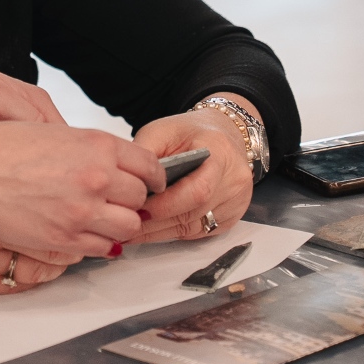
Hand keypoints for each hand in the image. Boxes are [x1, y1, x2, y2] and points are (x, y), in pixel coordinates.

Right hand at [0, 121, 164, 257]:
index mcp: (97, 146)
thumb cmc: (2, 145)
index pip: (148, 165)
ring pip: (128, 227)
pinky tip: (89, 233)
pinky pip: (101, 248)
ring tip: (107, 219)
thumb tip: (110, 165)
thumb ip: (89, 149)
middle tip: (124, 202)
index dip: (152, 177)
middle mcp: (97, 177)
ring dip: (121, 224)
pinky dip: (100, 243)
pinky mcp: (65, 238)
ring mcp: (83, 211)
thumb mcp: (56, 131)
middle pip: (141, 198)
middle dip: (135, 201)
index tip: (149, 182)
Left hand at [125, 106, 253, 245]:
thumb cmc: (192, 132)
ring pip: (194, 228)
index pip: (198, 190)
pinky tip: (150, 231)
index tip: (138, 208)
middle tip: (128, 223)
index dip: (167, 204)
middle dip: (158, 221)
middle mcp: (234, 182)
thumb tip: (127, 182)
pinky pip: (198, 232)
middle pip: (195, 212)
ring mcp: (236, 203)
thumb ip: (146, 153)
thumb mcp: (163, 131)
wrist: (221, 135)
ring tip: (132, 231)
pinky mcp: (230, 217)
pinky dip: (172, 233)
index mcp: (222, 155)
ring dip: (160, 232)